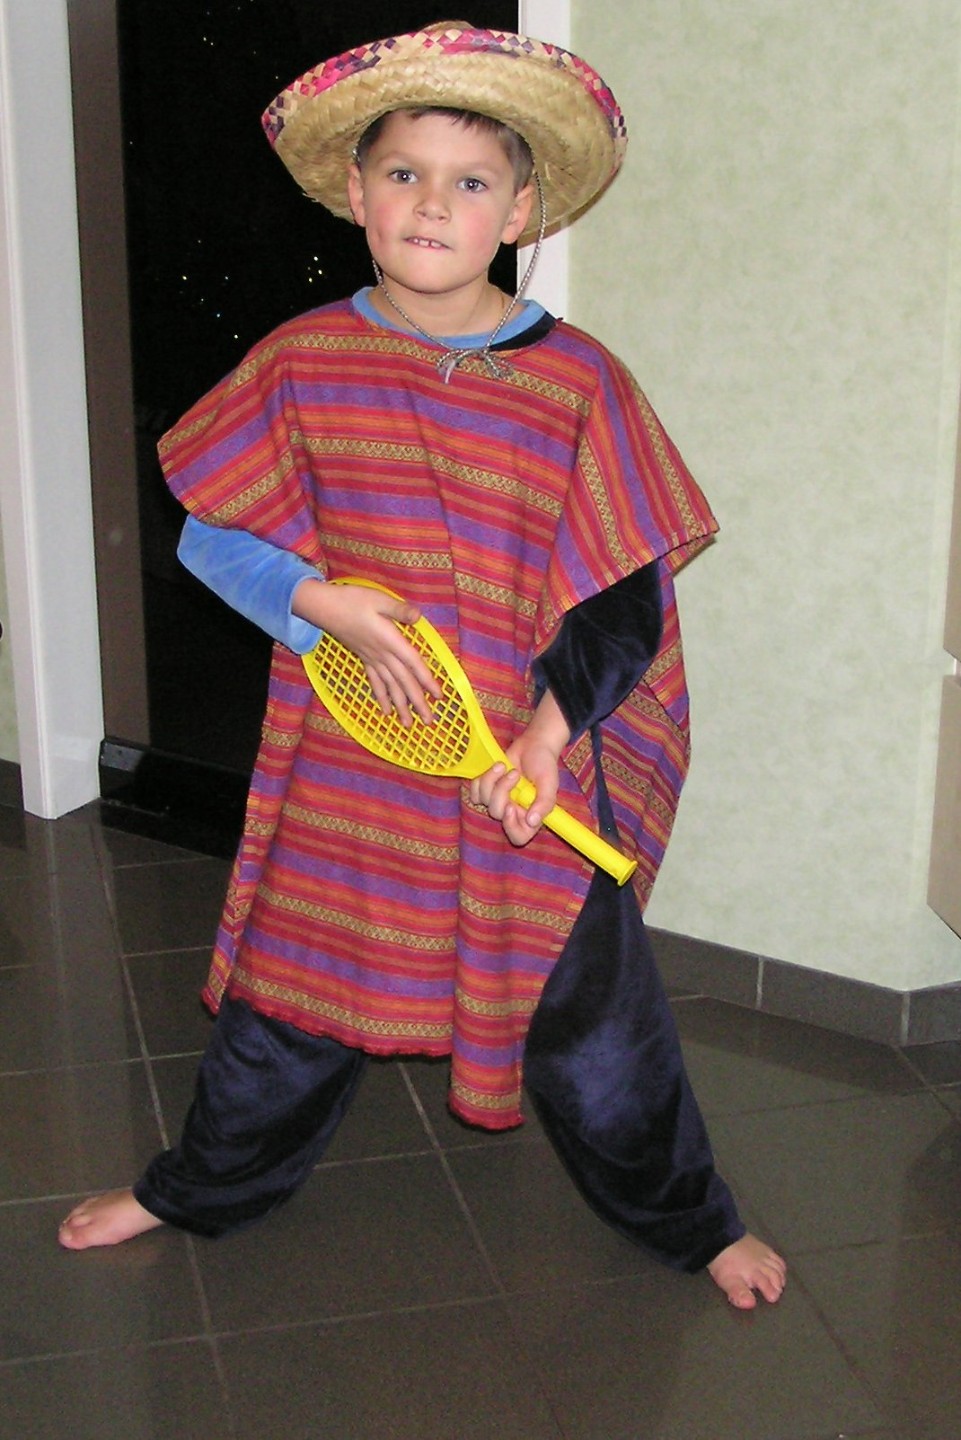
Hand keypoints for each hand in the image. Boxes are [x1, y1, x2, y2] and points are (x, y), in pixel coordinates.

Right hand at [293, 578, 439, 723]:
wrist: (325, 608)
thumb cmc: (353, 600)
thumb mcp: (379, 599)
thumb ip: (399, 610)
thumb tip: (417, 617)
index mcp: (390, 640)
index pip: (413, 664)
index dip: (426, 680)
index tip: (438, 697)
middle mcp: (382, 655)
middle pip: (403, 682)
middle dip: (417, 702)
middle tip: (428, 721)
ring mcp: (372, 659)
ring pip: (390, 687)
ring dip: (401, 706)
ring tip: (409, 724)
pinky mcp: (364, 659)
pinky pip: (375, 682)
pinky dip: (382, 697)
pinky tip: (386, 711)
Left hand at [469, 691, 569, 846]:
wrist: (533, 744)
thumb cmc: (544, 764)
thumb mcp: (549, 784)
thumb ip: (544, 804)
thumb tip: (532, 821)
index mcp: (531, 815)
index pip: (519, 836)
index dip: (511, 826)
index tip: (510, 806)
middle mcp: (513, 811)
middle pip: (497, 814)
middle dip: (501, 791)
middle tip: (514, 773)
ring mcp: (498, 800)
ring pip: (483, 801)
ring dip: (492, 780)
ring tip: (504, 766)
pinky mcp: (487, 788)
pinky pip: (474, 792)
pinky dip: (481, 778)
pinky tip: (495, 768)